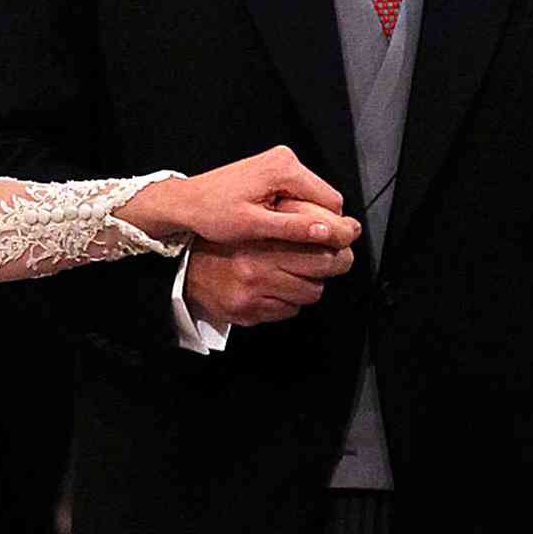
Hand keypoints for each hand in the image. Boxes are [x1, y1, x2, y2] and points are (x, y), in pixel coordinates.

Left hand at [116, 146, 361, 251]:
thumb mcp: (253, 225)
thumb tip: (328, 232)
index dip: (330, 228)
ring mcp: (278, 163)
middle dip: (315, 223)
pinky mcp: (271, 171)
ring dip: (303, 218)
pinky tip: (273, 224)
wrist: (184, 203)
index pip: (332, 201)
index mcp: (284, 168)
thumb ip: (293, 228)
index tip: (322, 248)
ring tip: (279, 233)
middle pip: (324, 198)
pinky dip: (292, 212)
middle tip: (295, 243)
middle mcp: (284, 160)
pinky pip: (297, 194)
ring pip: (311, 198)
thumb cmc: (210, 212)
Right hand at [183, 225, 356, 325]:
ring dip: (310, 284)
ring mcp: (253, 292)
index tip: (345, 237)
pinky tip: (278, 290)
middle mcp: (256, 266)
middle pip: (322, 267)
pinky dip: (290, 301)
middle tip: (336, 257)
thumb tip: (332, 222)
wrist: (187, 270)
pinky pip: (290, 310)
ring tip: (298, 274)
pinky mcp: (249, 312)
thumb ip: (286, 221)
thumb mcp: (253, 223)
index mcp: (259, 238)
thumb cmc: (224, 245)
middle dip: (336, 262)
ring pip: (311, 292)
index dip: (340, 240)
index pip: (318, 241)